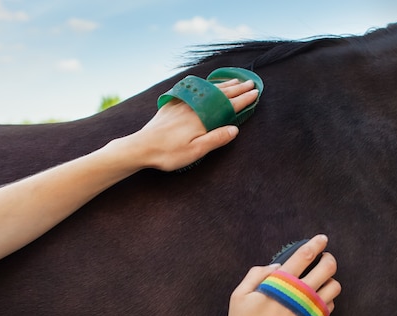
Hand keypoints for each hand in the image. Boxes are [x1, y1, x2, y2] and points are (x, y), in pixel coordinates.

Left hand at [130, 79, 258, 170]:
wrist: (141, 147)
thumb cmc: (168, 153)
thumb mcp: (196, 151)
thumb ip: (216, 139)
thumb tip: (235, 129)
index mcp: (202, 117)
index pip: (228, 105)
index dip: (243, 99)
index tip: (255, 93)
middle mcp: (194, 106)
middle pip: (220, 94)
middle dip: (237, 88)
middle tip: (250, 83)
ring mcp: (183, 104)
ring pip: (208, 90)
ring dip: (223, 85)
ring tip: (234, 81)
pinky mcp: (173, 105)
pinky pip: (195, 90)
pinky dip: (207, 86)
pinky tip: (208, 85)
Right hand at [225, 235, 340, 315]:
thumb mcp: (239, 296)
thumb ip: (256, 275)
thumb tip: (277, 265)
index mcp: (282, 283)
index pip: (305, 255)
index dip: (316, 244)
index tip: (322, 239)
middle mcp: (301, 294)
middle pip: (327, 268)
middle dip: (329, 258)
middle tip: (325, 258)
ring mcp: (311, 310)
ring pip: (334, 287)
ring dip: (330, 279)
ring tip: (322, 279)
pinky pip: (331, 306)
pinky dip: (328, 298)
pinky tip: (318, 298)